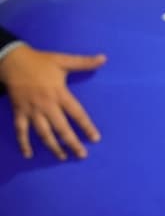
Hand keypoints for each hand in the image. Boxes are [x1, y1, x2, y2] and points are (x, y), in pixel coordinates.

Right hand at [0, 45, 105, 159]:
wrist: (11, 59)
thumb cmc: (39, 62)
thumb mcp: (62, 60)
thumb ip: (84, 62)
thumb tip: (104, 58)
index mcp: (59, 94)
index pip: (77, 114)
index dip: (86, 127)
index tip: (95, 139)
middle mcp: (46, 105)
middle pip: (61, 128)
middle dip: (72, 143)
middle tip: (82, 155)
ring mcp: (32, 110)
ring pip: (43, 132)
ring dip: (53, 146)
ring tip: (62, 157)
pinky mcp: (18, 111)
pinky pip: (20, 130)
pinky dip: (23, 143)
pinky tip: (28, 154)